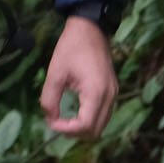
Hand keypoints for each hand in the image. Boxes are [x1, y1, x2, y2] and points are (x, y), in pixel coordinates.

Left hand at [42, 15, 117, 138]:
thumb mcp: (55, 73)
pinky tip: (74, 112)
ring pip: (101, 124)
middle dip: (74, 132)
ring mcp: (114, 94)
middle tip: (55, 122)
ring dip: (82, 127)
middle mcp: (110, 97)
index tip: (50, 121)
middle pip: (96, 131)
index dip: (66, 130)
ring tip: (63, 119)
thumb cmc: (71, 48)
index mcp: (96, 93)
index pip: (85, 126)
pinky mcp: (112, 91)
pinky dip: (89, 119)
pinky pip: (103, 114)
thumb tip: (49, 118)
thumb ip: (50, 98)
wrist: (89, 29)